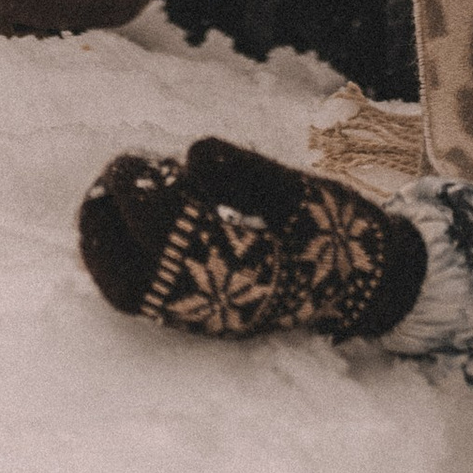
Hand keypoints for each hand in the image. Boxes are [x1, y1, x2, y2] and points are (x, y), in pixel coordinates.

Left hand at [78, 137, 425, 340]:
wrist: (369, 284)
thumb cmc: (338, 231)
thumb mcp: (301, 191)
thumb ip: (246, 172)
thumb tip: (190, 154)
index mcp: (240, 272)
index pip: (165, 236)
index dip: (138, 194)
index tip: (132, 158)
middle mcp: (214, 306)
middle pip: (129, 281)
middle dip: (103, 225)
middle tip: (114, 173)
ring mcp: (205, 318)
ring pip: (130, 295)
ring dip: (106, 243)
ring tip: (111, 193)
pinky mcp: (203, 318)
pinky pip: (143, 298)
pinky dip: (120, 259)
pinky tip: (127, 221)